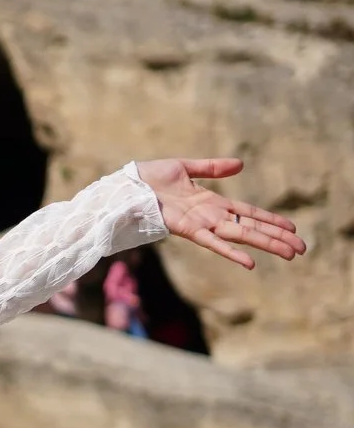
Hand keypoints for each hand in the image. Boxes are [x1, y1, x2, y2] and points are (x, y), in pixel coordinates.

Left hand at [135, 158, 306, 269]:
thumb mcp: (186, 167)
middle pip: (251, 228)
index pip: (248, 213)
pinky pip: (213, 243)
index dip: (270, 220)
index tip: (292, 228)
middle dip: (276, 237)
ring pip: (240, 237)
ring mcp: (201, 224)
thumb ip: (212, 168)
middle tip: (302, 249)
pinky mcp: (187, 229)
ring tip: (289, 254)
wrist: (126, 185)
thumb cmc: (149, 177)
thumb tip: (241, 165)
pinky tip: (250, 262)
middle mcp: (210, 216)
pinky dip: (231, 252)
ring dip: (265, 245)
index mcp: (212, 203)